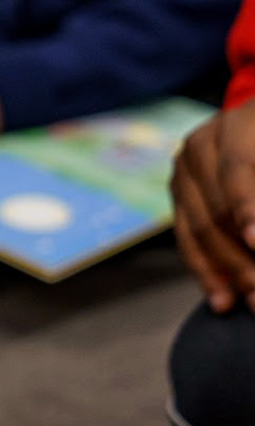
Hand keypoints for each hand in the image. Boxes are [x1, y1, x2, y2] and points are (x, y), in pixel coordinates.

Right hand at [172, 103, 254, 310]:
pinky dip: (207, 270)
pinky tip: (223, 297)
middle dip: (242, 256)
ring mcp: (184, 169)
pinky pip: (187, 239)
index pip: (237, 169)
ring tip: (250, 302)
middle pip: (216, 207)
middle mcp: (202, 143)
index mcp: (239, 123)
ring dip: (227, 271)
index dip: (246, 208)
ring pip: (199, 229)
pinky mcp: (178, 192)